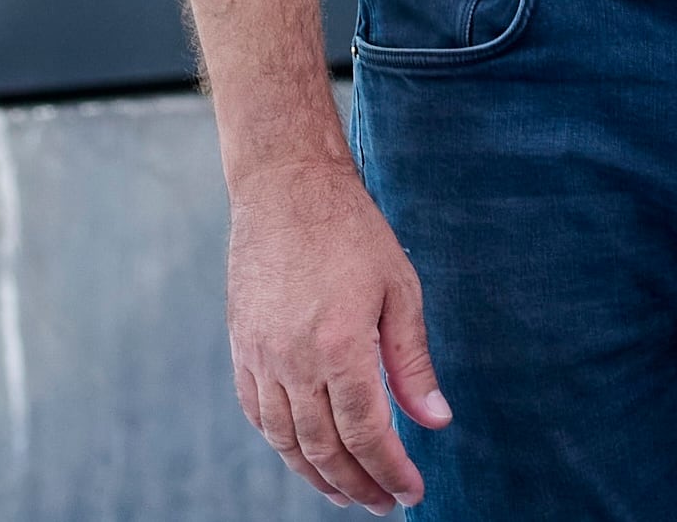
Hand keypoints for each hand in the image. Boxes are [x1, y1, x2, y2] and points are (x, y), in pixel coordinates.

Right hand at [228, 158, 449, 511]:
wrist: (287, 187)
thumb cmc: (351, 230)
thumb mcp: (400, 288)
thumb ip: (413, 363)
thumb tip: (435, 421)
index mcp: (341, 345)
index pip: (367, 435)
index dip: (391, 471)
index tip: (412, 491)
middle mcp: (294, 360)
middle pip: (326, 449)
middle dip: (359, 485)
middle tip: (385, 502)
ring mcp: (261, 356)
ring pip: (287, 442)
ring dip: (318, 477)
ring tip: (347, 493)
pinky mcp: (241, 347)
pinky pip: (258, 414)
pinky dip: (282, 445)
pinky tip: (304, 455)